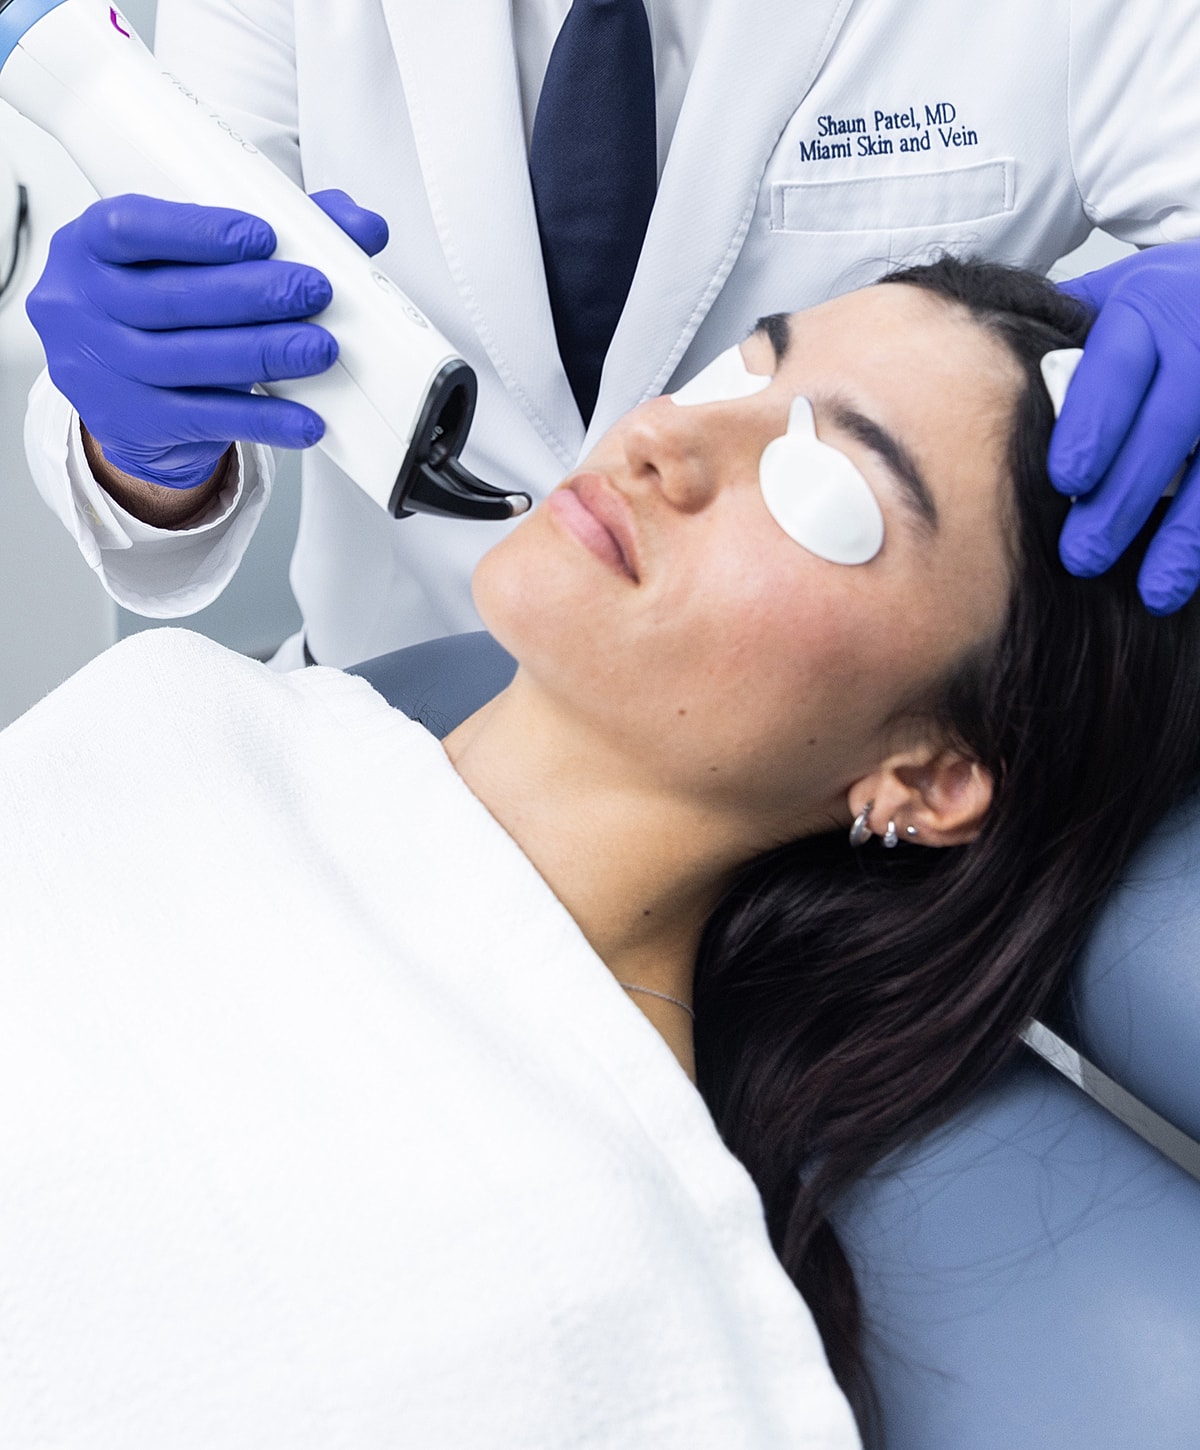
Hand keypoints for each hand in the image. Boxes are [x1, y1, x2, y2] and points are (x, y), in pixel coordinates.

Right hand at [26, 188, 389, 490]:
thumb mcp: (194, 261)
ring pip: (191, 360)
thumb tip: (360, 225)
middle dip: (252, 295)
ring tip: (320, 348)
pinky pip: (208, 419)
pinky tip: (305, 419)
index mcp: (89, 246)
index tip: (263, 236)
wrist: (128, 399)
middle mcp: (82, 305)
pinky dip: (264, 419)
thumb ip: (271, 234)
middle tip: (313, 291)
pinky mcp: (133, 423)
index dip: (200, 233)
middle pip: (172, 299)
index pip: (134, 229)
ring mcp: (101, 369)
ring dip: (264, 353)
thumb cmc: (164, 309)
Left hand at [1050, 240, 1199, 613]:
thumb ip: (1057, 336)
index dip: (1091, 429)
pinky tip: (1186, 574)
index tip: (1065, 483)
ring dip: (1184, 534)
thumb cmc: (1159, 300)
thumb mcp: (1110, 295)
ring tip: (1153, 591)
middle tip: (1082, 558)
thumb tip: (968, 375)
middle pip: (1166, 429)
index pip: (1114, 371)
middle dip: (1123, 500)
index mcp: (1146, 306)